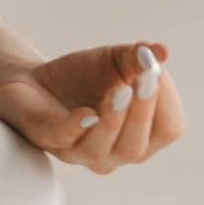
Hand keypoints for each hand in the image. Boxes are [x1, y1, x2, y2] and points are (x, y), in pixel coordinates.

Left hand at [0, 41, 184, 174]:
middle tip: (146, 78)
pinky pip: (63, 140)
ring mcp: (79, 151)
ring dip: (113, 121)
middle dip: (143, 113)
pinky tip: (86, 113)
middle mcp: (114, 153)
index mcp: (141, 136)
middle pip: (137, 146)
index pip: (168, 129)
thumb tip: (160, 51)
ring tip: (119, 89)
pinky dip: (76, 127)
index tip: (154, 68)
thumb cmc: (83, 76)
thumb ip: (139, 56)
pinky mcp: (46, 138)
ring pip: (101, 150)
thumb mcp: (116, 60)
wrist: (34, 79)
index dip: (166, 100)